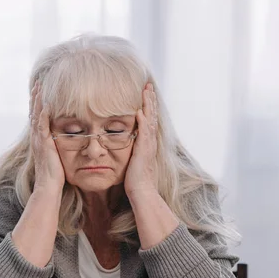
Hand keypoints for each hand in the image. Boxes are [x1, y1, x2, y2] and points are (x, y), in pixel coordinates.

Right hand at [30, 83, 65, 192]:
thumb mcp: (57, 155)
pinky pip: (42, 126)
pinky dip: (43, 115)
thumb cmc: (55, 174)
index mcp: (40, 140)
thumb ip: (58, 145)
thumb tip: (65, 139)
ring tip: (39, 88)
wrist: (49, 186)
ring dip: (37, 101)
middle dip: (35, 98)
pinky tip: (46, 105)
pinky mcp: (43, 144)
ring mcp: (38, 140)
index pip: (37, 118)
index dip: (38, 104)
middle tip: (37, 83)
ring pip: (36, 116)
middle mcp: (36, 138)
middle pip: (34, 113)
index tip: (40, 91)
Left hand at [124, 83, 158, 198]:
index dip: (148, 106)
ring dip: (148, 105)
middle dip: (150, 100)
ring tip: (146, 91)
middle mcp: (150, 142)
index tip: (146, 93)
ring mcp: (149, 145)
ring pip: (150, 120)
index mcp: (148, 143)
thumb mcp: (133, 161)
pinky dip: (143, 122)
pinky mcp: (144, 151)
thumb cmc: (136, 180)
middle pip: (152, 116)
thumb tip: (126, 144)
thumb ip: (132, 150)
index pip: (149, 120)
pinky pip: (144, 133)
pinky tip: (139, 111)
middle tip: (148, 85)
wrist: (142, 191)